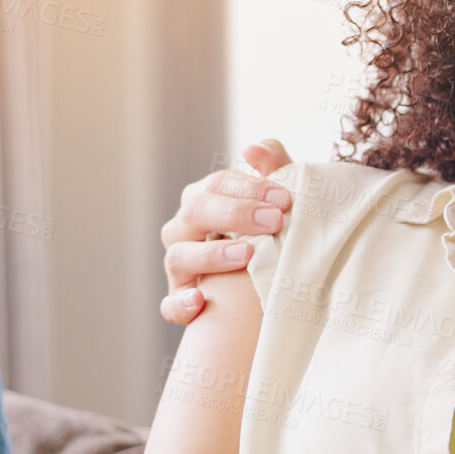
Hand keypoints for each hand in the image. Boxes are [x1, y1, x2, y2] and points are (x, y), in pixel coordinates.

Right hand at [160, 140, 293, 323]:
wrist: (265, 281)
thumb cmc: (271, 231)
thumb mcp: (276, 197)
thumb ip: (273, 164)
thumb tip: (254, 148)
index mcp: (205, 199)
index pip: (218, 184)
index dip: (251, 188)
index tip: (285, 199)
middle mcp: (185, 229)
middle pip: (196, 212)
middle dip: (235, 214)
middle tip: (274, 222)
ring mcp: (180, 266)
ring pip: (178, 255)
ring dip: (212, 254)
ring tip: (247, 254)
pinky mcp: (180, 301)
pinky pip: (169, 304)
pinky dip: (180, 304)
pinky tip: (200, 300)